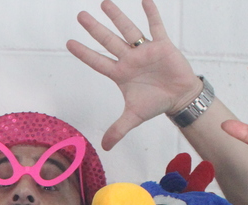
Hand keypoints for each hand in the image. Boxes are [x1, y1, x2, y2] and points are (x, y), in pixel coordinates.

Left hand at [68, 0, 203, 149]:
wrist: (178, 98)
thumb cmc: (154, 103)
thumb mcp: (133, 117)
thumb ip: (118, 129)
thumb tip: (105, 147)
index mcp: (120, 73)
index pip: (97, 61)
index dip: (83, 53)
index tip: (69, 43)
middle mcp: (129, 59)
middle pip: (108, 41)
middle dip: (95, 29)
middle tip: (80, 15)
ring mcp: (145, 50)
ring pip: (128, 30)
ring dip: (117, 16)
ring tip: (104, 3)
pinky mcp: (163, 45)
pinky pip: (156, 26)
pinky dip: (152, 14)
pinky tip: (145, 0)